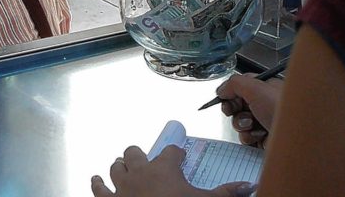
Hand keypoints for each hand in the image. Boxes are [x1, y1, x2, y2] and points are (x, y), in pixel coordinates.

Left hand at [90, 146, 254, 196]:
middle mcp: (140, 170)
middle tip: (145, 160)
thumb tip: (249, 186)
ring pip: (115, 166)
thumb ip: (227, 192)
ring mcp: (121, 185)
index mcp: (164, 167)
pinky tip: (95, 179)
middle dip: (139, 155)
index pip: (171, 151)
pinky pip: (98, 188)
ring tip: (122, 165)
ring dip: (119, 166)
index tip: (179, 156)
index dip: (176, 153)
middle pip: (135, 152)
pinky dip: (97, 183)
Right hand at [217, 73, 282, 147]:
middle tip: (241, 115)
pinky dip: (250, 139)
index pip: (242, 86)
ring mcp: (266, 122)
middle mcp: (267, 104)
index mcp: (267, 87)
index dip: (231, 93)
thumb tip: (221, 90)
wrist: (299, 138)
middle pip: (239, 106)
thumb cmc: (284, 109)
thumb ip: (235, 84)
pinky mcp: (266, 139)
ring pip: (241, 124)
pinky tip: (260, 137)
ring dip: (243, 127)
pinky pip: (248, 139)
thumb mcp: (257, 88)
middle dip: (236, 112)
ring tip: (254, 127)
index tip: (224, 100)